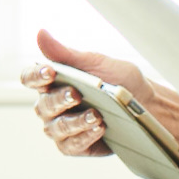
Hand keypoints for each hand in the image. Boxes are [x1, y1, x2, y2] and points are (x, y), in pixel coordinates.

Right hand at [18, 28, 178, 158]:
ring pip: (56, 128)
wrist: (148, 106)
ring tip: (95, 115)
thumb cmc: (120, 81)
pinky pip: (71, 145)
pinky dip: (84, 136)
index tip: (51, 72)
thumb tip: (40, 33)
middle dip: (59, 100)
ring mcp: (62, 127)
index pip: (31, 78)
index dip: (35, 76)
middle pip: (42, 106)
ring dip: (74, 122)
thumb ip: (67, 53)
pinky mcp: (75, 145)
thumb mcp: (97, 63)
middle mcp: (53, 106)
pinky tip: (99, 128)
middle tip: (77, 94)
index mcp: (54, 81)